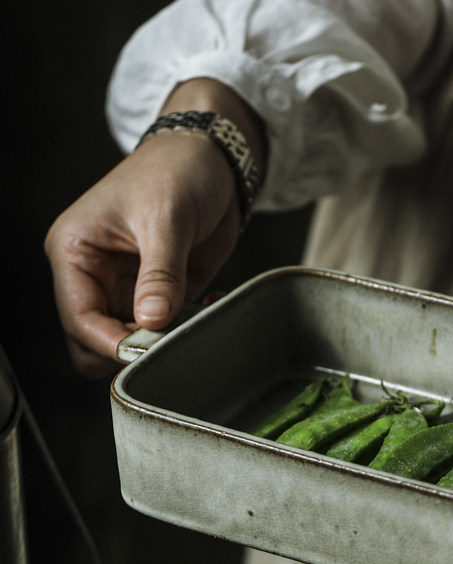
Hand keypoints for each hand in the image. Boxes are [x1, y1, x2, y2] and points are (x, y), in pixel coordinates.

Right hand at [44, 78, 265, 376]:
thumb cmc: (177, 171)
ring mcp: (127, 287)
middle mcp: (94, 275)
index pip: (79, 318)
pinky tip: (208, 303)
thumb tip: (151, 320)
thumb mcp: (166, 220)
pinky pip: (164, 330)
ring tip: (194, 313)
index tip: (145, 351)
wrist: (213, 160)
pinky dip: (185, 329)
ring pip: (131, 340)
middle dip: (130, 348)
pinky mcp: (160, 292)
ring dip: (163, 341)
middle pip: (94, 340)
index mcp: (76, 251)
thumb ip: (160, 274)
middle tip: (170, 337)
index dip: (109, 342)